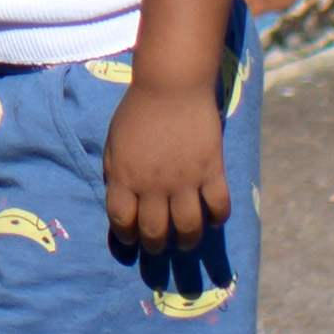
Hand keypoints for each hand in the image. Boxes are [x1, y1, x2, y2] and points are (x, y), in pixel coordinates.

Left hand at [102, 68, 231, 266]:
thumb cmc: (137, 112)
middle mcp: (154, 185)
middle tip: (159, 247)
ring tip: (185, 242)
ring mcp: (185, 180)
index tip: (131, 240)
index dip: (126, 237)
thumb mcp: (114, 143)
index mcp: (125, 178)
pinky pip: (219, 207)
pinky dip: (217, 219)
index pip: (122, 222)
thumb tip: (121, 204)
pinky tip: (212, 219)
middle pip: (156, 233)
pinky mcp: (212, 171)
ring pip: (189, 229)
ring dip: (186, 242)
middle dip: (156, 247)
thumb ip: (115, 175)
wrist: (171, 85)